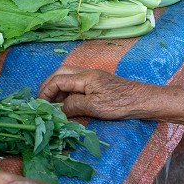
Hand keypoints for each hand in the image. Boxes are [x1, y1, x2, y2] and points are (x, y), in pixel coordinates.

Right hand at [37, 68, 151, 119]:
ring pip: (68, 78)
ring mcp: (93, 78)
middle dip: (48, 86)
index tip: (41, 105)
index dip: (46, 92)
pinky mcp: (98, 85)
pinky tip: (68, 105)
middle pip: (60, 74)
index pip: (57, 80)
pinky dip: (68, 93)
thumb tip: (57, 110)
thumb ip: (73, 106)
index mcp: (84, 77)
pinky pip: (77, 85)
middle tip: (43, 102)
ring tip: (54, 106)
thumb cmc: (121, 104)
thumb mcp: (94, 107)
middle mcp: (87, 74)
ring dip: (58, 90)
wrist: (143, 101)